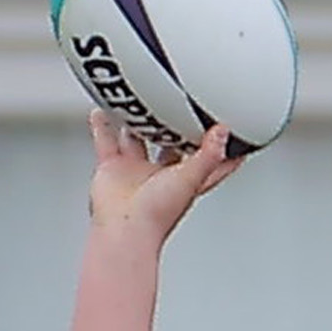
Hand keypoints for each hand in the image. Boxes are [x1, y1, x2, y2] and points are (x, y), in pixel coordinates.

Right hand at [86, 112, 243, 248]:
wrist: (123, 230)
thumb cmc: (156, 216)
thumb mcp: (191, 179)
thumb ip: (208, 155)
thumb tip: (224, 133)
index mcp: (185, 178)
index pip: (209, 158)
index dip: (220, 144)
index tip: (228, 126)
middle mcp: (161, 174)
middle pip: (170, 144)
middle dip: (175, 125)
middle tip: (180, 103)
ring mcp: (136, 171)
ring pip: (137, 139)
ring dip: (138, 122)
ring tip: (140, 100)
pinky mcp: (113, 169)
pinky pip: (106, 141)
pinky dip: (103, 125)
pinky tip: (103, 111)